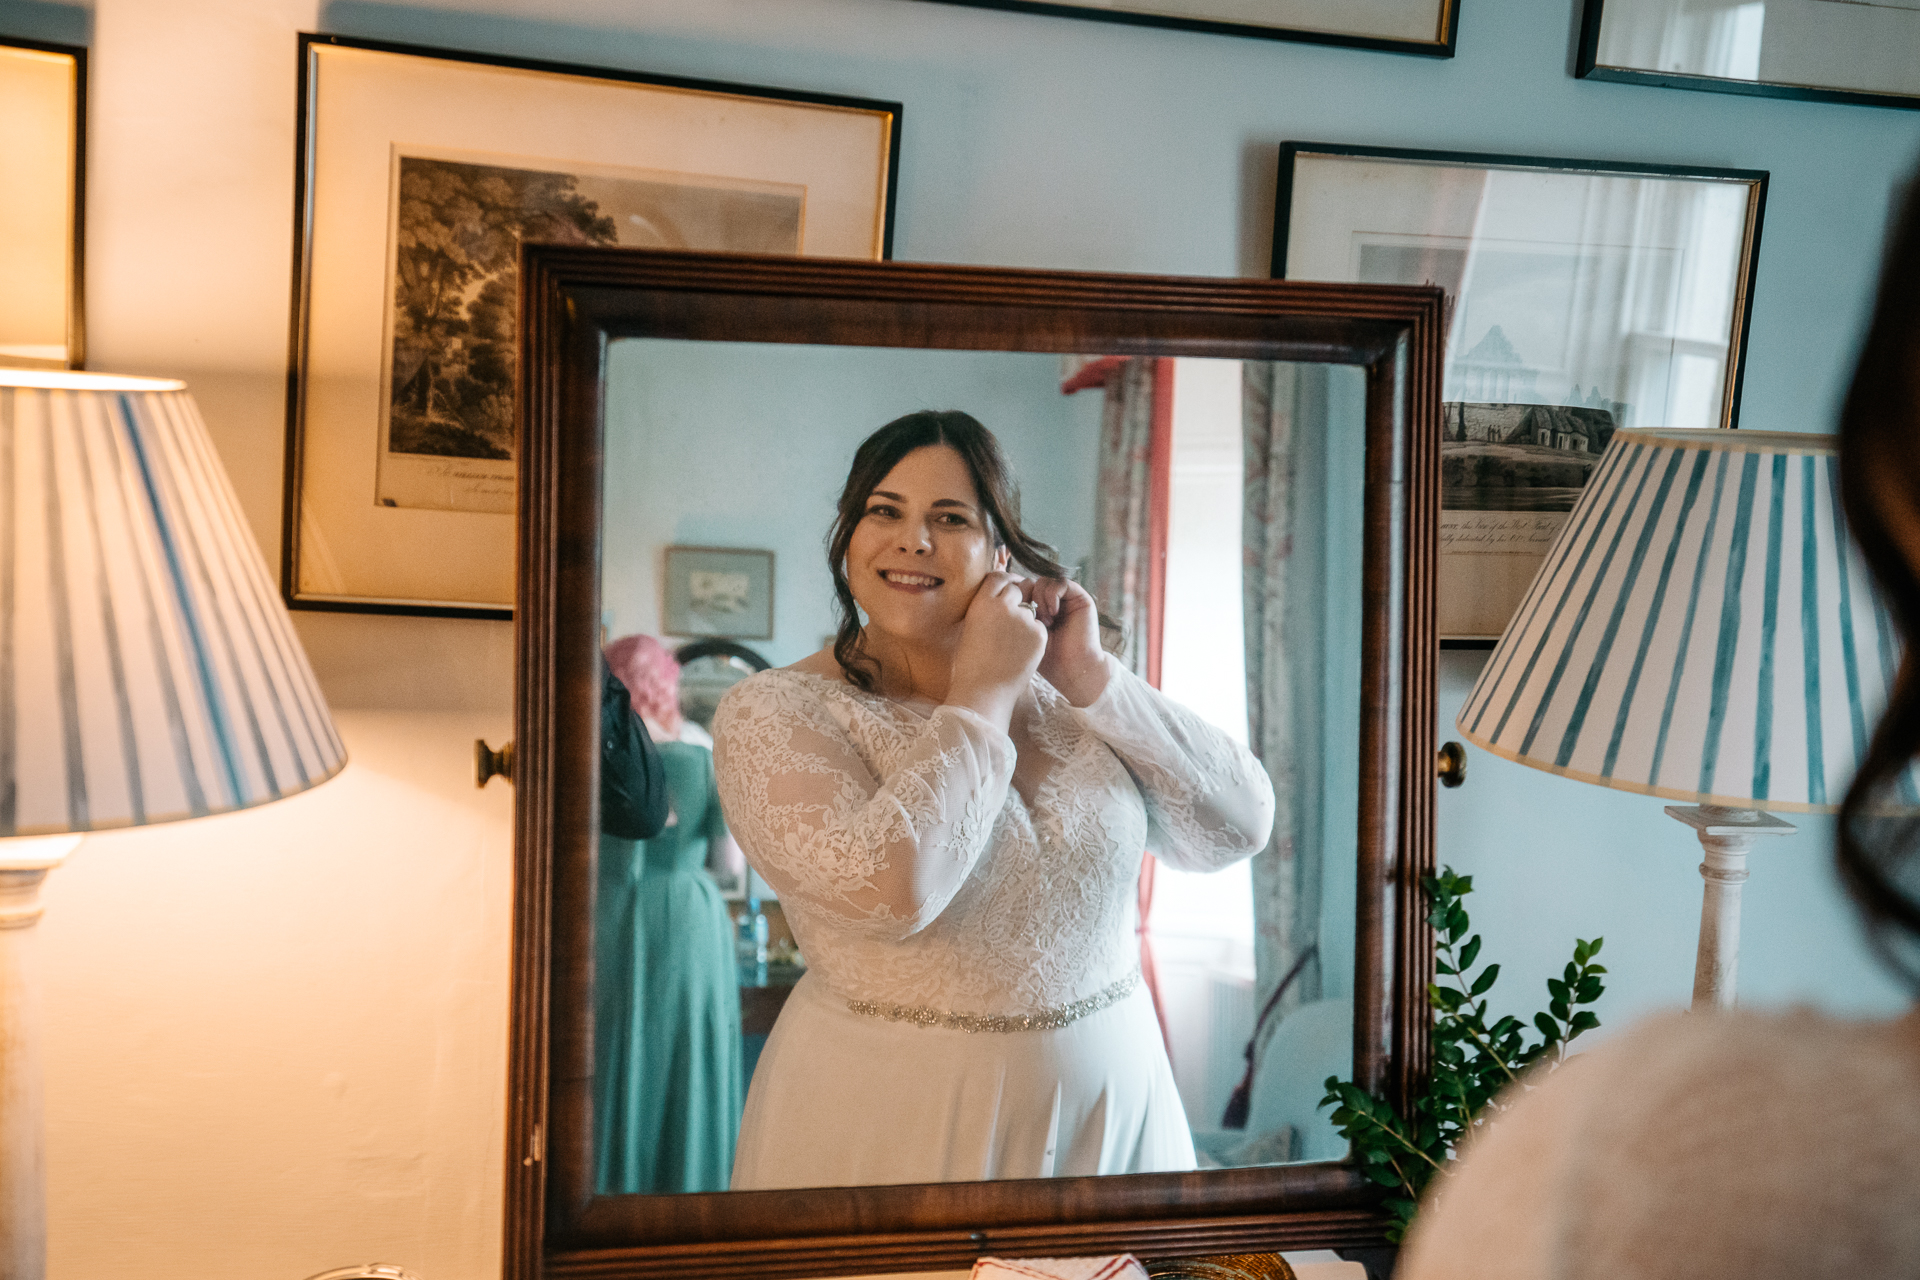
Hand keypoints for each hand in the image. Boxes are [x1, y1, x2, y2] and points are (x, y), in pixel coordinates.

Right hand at [946, 571, 1046, 730]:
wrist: (984, 691)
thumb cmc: (970, 665)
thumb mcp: (970, 628)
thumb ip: (985, 610)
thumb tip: (996, 598)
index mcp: (982, 603)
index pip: (998, 577)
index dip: (1006, 582)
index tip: (1010, 588)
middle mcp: (1003, 605)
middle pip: (1018, 588)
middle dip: (1019, 596)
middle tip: (1016, 613)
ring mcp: (1023, 619)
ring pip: (1031, 609)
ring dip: (1026, 619)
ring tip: (1013, 643)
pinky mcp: (1039, 634)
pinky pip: (1039, 627)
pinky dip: (1035, 636)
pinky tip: (1022, 652)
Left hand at [1022, 577, 1110, 706]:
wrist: (1072, 669)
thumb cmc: (1046, 659)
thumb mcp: (1023, 635)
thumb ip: (1013, 616)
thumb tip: (997, 598)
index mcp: (1037, 609)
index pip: (1020, 590)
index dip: (1014, 597)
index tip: (1014, 616)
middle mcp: (1051, 602)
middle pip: (1030, 582)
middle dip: (1026, 597)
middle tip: (1028, 618)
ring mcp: (1066, 599)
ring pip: (1043, 581)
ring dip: (1039, 598)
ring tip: (1042, 620)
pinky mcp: (1080, 598)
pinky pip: (1060, 583)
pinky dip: (1052, 595)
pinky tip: (1052, 615)